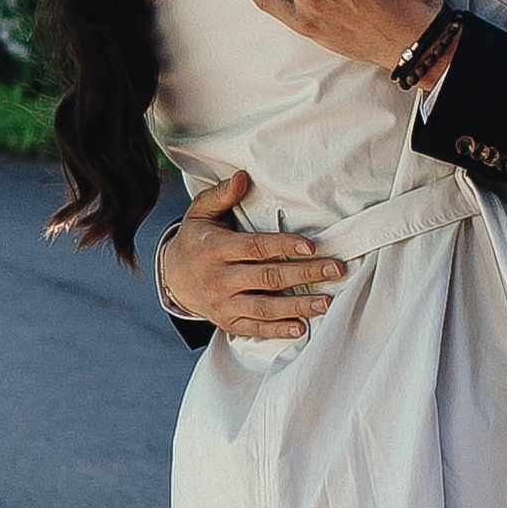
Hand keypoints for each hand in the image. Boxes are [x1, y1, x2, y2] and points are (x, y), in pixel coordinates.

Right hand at [158, 169, 345, 341]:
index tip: (311, 246)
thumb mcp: (201, 211)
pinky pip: (255, 328)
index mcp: (214, 249)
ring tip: (326, 302)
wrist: (172, 276)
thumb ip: (222, 194)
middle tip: (334, 269)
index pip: (255, 248)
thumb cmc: (196, 238)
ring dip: (298, 306)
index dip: (283, 247)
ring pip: (264, 307)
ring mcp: (222, 303)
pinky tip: (301, 327)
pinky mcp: (227, 321)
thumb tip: (243, 177)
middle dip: (304, 274)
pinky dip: (278, 330)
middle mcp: (219, 278)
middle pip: (267, 278)